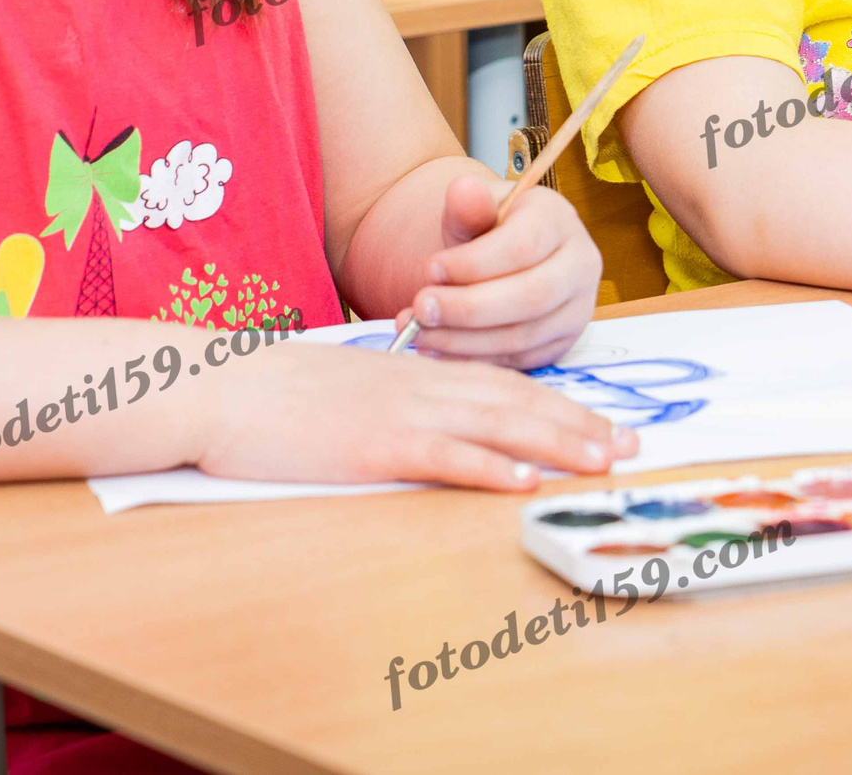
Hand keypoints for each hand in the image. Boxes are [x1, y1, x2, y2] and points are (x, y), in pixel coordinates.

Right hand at [192, 338, 635, 490]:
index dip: (559, 401)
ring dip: (557, 442)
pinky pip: (445, 455)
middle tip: (632, 443)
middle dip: (580, 422)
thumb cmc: (272, 394)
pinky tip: (524, 479)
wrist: (219, 387)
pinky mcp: (375, 445)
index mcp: (414, 371)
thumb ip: (392, 401)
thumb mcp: (346, 388)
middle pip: (517, 399)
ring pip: (497, 423)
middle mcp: (419, 384)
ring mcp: (400, 412)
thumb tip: (427, 424)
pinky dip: (490, 466)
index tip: (602, 421)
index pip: (503, 383)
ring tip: (604, 460)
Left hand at [398, 172, 601, 369]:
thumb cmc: (486, 230)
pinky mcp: (561, 343)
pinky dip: (473, 359)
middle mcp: (580, 264)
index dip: (474, 263)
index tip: (430, 268)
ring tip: (419, 332)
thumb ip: (467, 204)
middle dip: (468, 308)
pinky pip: (518, 361)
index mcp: (559, 220)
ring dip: (464, 340)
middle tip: (421, 309)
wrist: (501, 259)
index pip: (524, 246)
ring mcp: (577, 309)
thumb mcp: (472, 211)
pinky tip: (437, 349)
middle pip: (530, 297)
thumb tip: (463, 190)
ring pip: (522, 336)